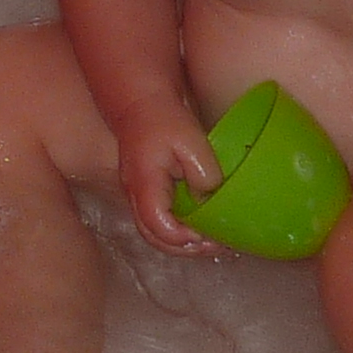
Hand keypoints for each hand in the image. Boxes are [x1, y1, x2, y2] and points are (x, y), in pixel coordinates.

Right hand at [118, 108, 224, 253]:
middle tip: (217, 245)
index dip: (183, 237)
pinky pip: (159, 221)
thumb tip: (208, 197)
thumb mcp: (191, 139)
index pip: (158, 225)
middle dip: (186, 248)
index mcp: (145, 184)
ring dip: (183, 242)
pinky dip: (179, 230)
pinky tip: (202, 225)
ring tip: (213, 240)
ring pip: (155, 233)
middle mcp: (135, 195)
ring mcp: (138, 196)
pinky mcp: (146, 194)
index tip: (209, 235)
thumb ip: (203, 172)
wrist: (140, 104)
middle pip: (154, 237)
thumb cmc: (164, 118)